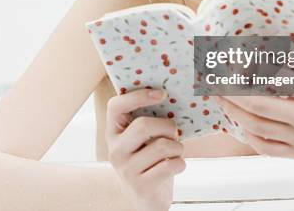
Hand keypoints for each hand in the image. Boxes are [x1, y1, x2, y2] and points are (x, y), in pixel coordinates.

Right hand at [106, 88, 185, 210]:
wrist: (145, 199)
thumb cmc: (148, 161)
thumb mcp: (142, 140)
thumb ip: (148, 121)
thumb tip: (172, 98)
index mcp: (113, 132)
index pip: (115, 106)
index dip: (138, 96)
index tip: (162, 93)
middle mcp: (115, 150)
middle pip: (143, 125)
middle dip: (167, 126)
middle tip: (174, 132)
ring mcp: (126, 170)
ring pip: (161, 146)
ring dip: (177, 147)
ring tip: (175, 151)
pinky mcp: (141, 186)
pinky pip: (170, 165)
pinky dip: (180, 163)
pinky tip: (176, 165)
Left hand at [214, 28, 293, 158]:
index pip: (273, 81)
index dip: (248, 71)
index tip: (230, 61)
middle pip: (257, 106)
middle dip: (230, 94)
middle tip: (213, 82)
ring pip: (256, 128)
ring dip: (233, 113)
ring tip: (219, 99)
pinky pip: (265, 147)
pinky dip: (248, 135)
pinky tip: (239, 121)